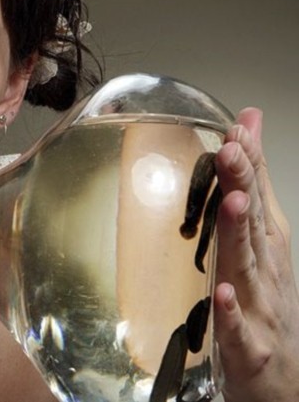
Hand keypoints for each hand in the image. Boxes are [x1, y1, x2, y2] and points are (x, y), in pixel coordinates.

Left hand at [213, 107, 297, 401]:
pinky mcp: (248, 348)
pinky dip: (230, 312)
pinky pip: (237, 331)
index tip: (237, 128)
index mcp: (265, 252)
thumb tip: (242, 145)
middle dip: (244, 184)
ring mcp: (259, 311)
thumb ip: (251, 197)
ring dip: (241, 235)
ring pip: (247, 269)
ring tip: (234, 202)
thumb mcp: (261, 251)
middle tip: (231, 147)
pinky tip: (220, 292)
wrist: (283, 381)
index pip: (257, 199)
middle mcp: (265, 275)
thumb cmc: (268, 308)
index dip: (249, 163)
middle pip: (253, 226)